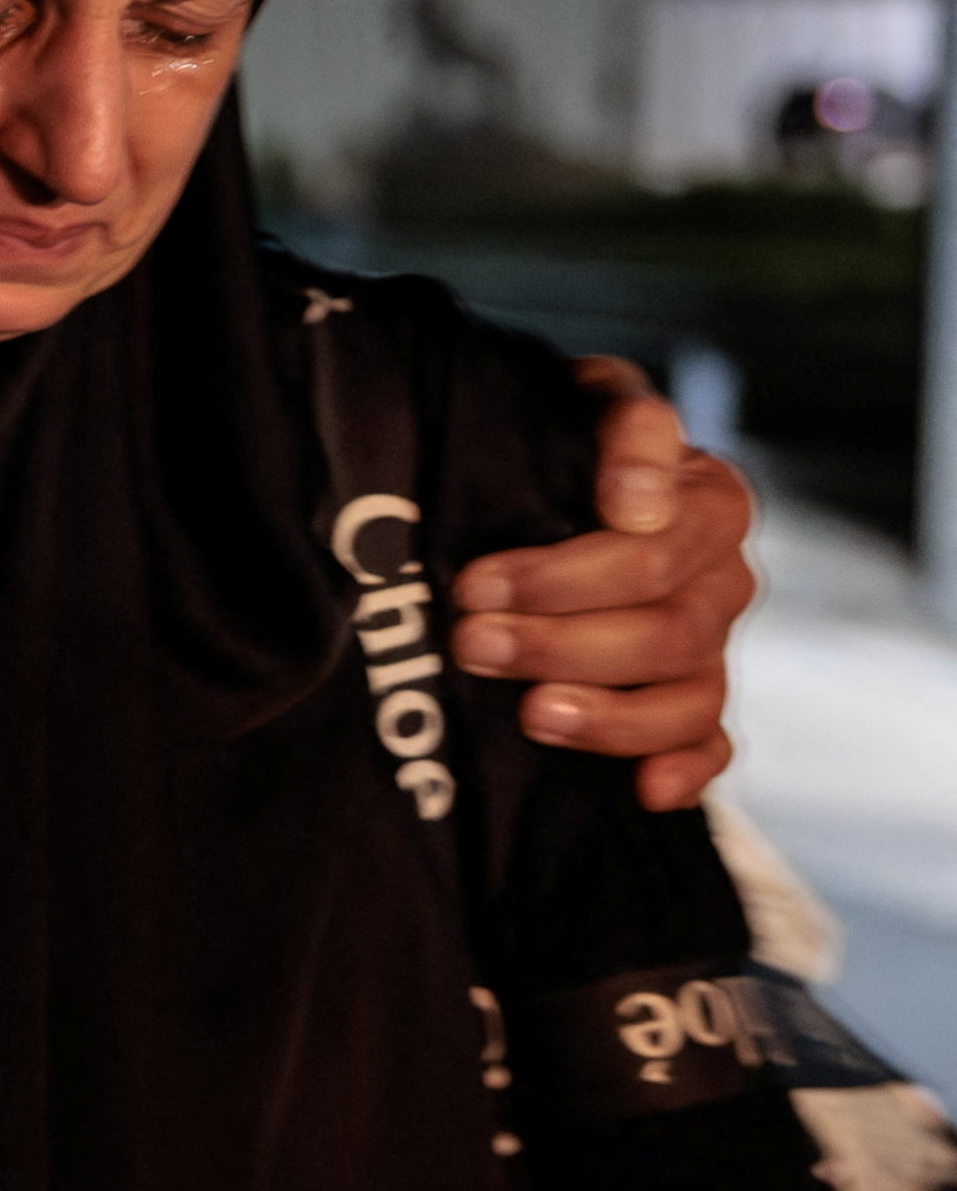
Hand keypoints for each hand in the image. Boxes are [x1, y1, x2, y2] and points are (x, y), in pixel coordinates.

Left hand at [451, 355, 752, 810]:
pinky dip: (686, 769)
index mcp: (703, 492)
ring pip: (689, 688)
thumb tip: (637, 505)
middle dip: (558, 638)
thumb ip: (616, 427)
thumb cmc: (549, 434)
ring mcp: (714, 636)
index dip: (566, 572)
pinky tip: (643, 790)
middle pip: (666, 622)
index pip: (657, 541)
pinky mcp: (697, 693)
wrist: (540, 477)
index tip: (478, 583)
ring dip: (609, 710)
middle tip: (469, 639)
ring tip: (529, 713)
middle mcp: (721, 567)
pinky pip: (714, 741)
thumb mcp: (571, 400)